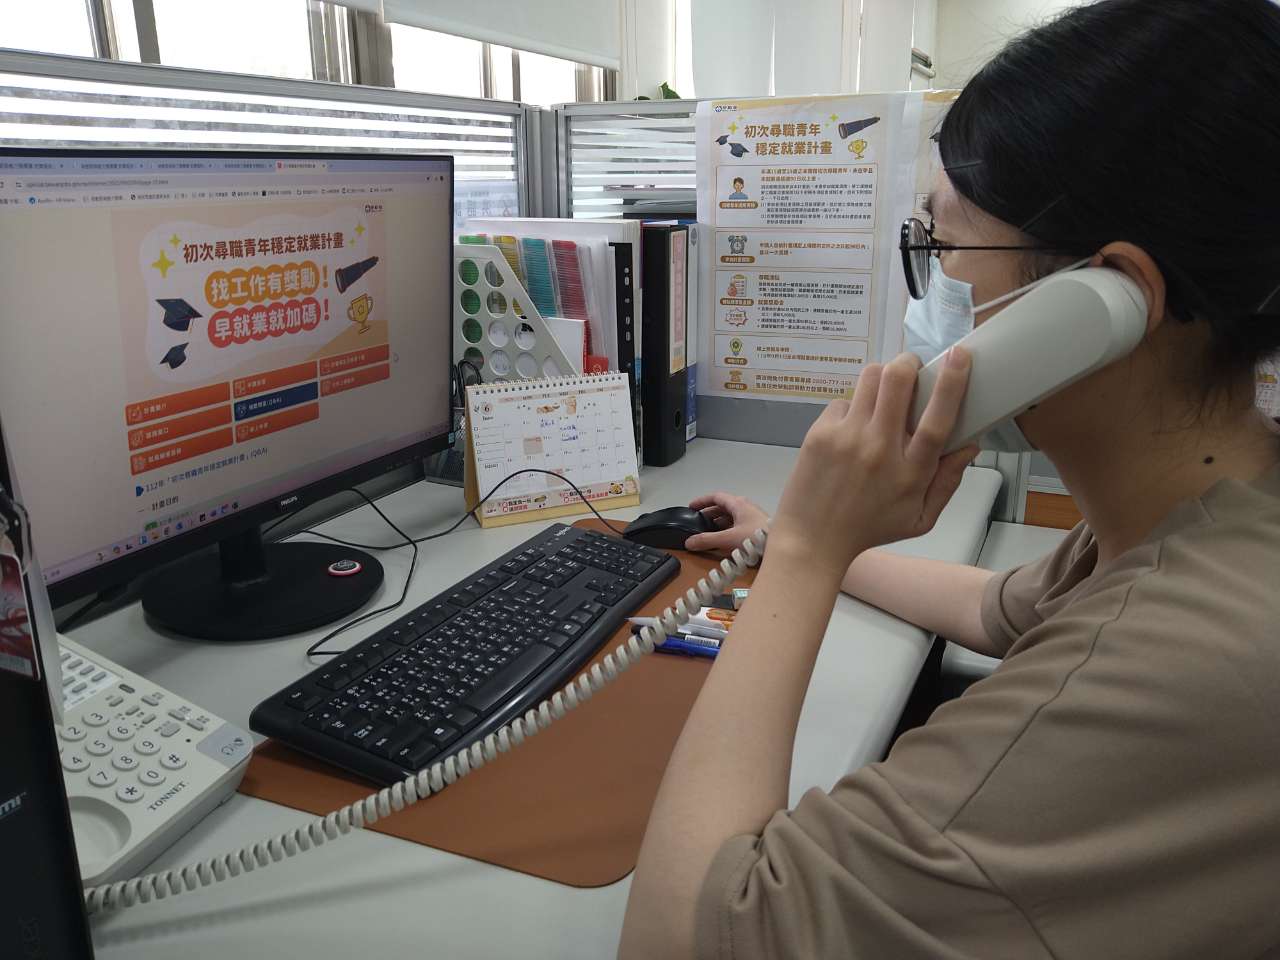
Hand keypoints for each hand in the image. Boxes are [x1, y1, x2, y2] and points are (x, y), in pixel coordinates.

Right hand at [684, 492, 769, 552]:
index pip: (716, 496)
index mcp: (738, 504)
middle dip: (709, 513)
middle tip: (697, 522)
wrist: (783, 546)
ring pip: (731, 515)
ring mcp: (753, 516)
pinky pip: (738, 523)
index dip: (702, 501)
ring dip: (718, 521)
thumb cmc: (755, 537)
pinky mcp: (758, 527)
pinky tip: (725, 539)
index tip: (691, 507)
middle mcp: (746, 507)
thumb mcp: (728, 539)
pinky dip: (728, 528)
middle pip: (723, 506)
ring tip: (709, 531)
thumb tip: (688, 542)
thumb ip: (707, 540)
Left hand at [767, 349, 977, 579]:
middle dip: (909, 362)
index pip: (937, 419)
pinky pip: (844, 400)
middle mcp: (879, 449)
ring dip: (882, 377)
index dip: (952, 383)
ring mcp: (847, 438)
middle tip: (912, 369)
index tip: (959, 356)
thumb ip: (948, 482)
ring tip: (883, 395)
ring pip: (869, 378)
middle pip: (897, 381)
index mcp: (910, 472)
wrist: (812, 539)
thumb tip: (971, 444)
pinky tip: (852, 427)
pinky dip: (853, 407)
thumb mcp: (921, 519)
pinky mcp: (820, 433)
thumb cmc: (870, 529)